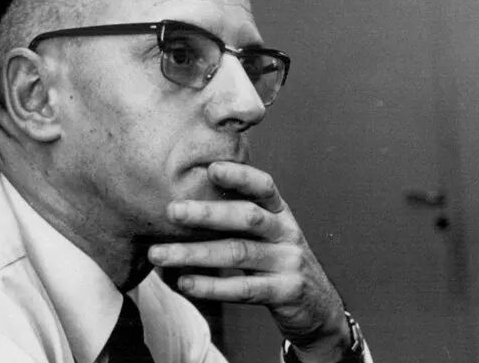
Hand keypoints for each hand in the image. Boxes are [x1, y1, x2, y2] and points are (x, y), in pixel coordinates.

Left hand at [147, 162, 351, 362]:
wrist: (319, 309)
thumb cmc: (278, 266)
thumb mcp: (267, 237)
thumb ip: (238, 220)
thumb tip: (184, 203)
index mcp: (280, 214)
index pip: (264, 187)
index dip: (240, 175)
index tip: (211, 168)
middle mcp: (287, 233)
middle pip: (247, 217)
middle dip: (207, 213)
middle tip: (172, 211)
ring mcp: (289, 263)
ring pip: (238, 253)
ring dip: (195, 253)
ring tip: (159, 254)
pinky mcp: (287, 292)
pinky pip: (245, 288)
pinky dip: (212, 285)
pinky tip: (185, 283)